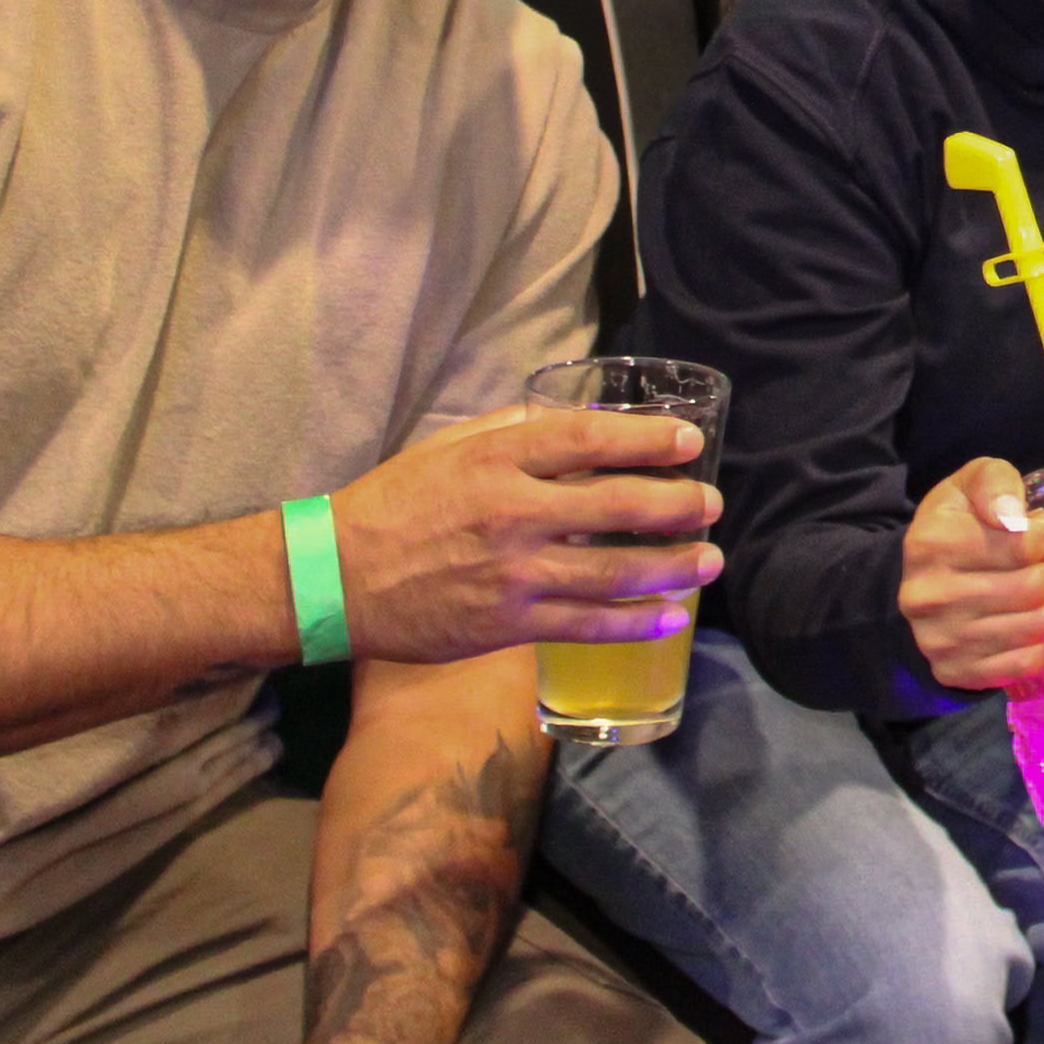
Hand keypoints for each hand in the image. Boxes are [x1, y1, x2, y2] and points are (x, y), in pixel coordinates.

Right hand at [328, 409, 723, 663]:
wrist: (332, 579)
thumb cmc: (391, 506)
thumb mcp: (445, 449)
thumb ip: (510, 429)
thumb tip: (577, 417)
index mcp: (496, 461)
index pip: (589, 440)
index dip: (647, 440)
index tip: (688, 441)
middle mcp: (511, 514)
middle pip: (616, 505)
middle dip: (677, 505)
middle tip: (711, 504)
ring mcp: (511, 573)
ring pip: (612, 571)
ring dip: (671, 566)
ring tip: (709, 561)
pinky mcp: (505, 624)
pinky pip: (584, 625)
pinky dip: (633, 623)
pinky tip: (668, 617)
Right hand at [898, 458, 1043, 688]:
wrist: (917, 583)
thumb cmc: (956, 527)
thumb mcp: (968, 486)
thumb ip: (995, 482)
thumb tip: (1012, 515)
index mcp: (931, 543)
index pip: (1024, 545)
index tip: (1042, 536)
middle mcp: (929, 595)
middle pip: (1034, 587)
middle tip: (1039, 565)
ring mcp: (939, 640)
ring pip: (1036, 625)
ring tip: (1034, 593)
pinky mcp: (954, 671)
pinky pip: (1027, 663)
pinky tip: (1034, 624)